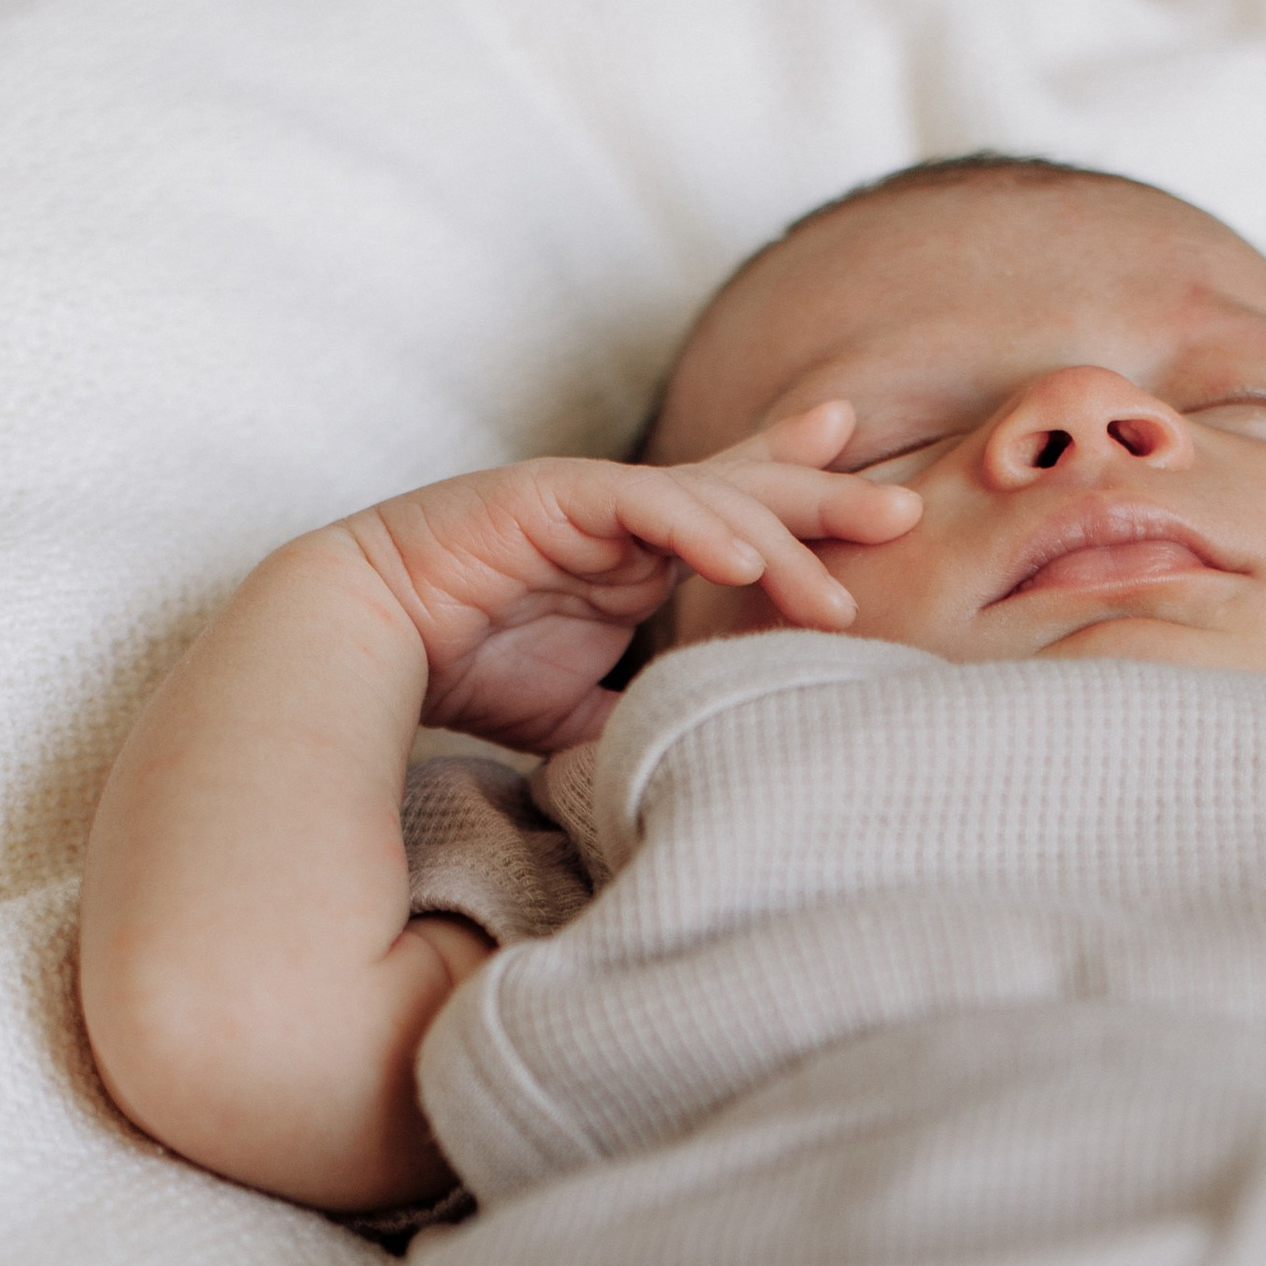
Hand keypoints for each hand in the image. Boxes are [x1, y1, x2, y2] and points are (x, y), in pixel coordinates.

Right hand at [333, 403, 920, 752]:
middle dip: (828, 495)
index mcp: (640, 554)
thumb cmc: (465, 672)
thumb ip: (647, 722)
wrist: (360, 643)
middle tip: (906, 508)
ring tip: (837, 593)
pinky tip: (742, 557)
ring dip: (776, 542)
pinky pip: (637, 502)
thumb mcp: (583, 715)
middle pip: (747, 489)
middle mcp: (626, 517)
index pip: (742, 517)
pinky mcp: (548, 495)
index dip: (809, 505)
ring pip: (706, 499)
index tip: (888, 510)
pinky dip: (694, 526)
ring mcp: (590, 499)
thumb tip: (709, 776)